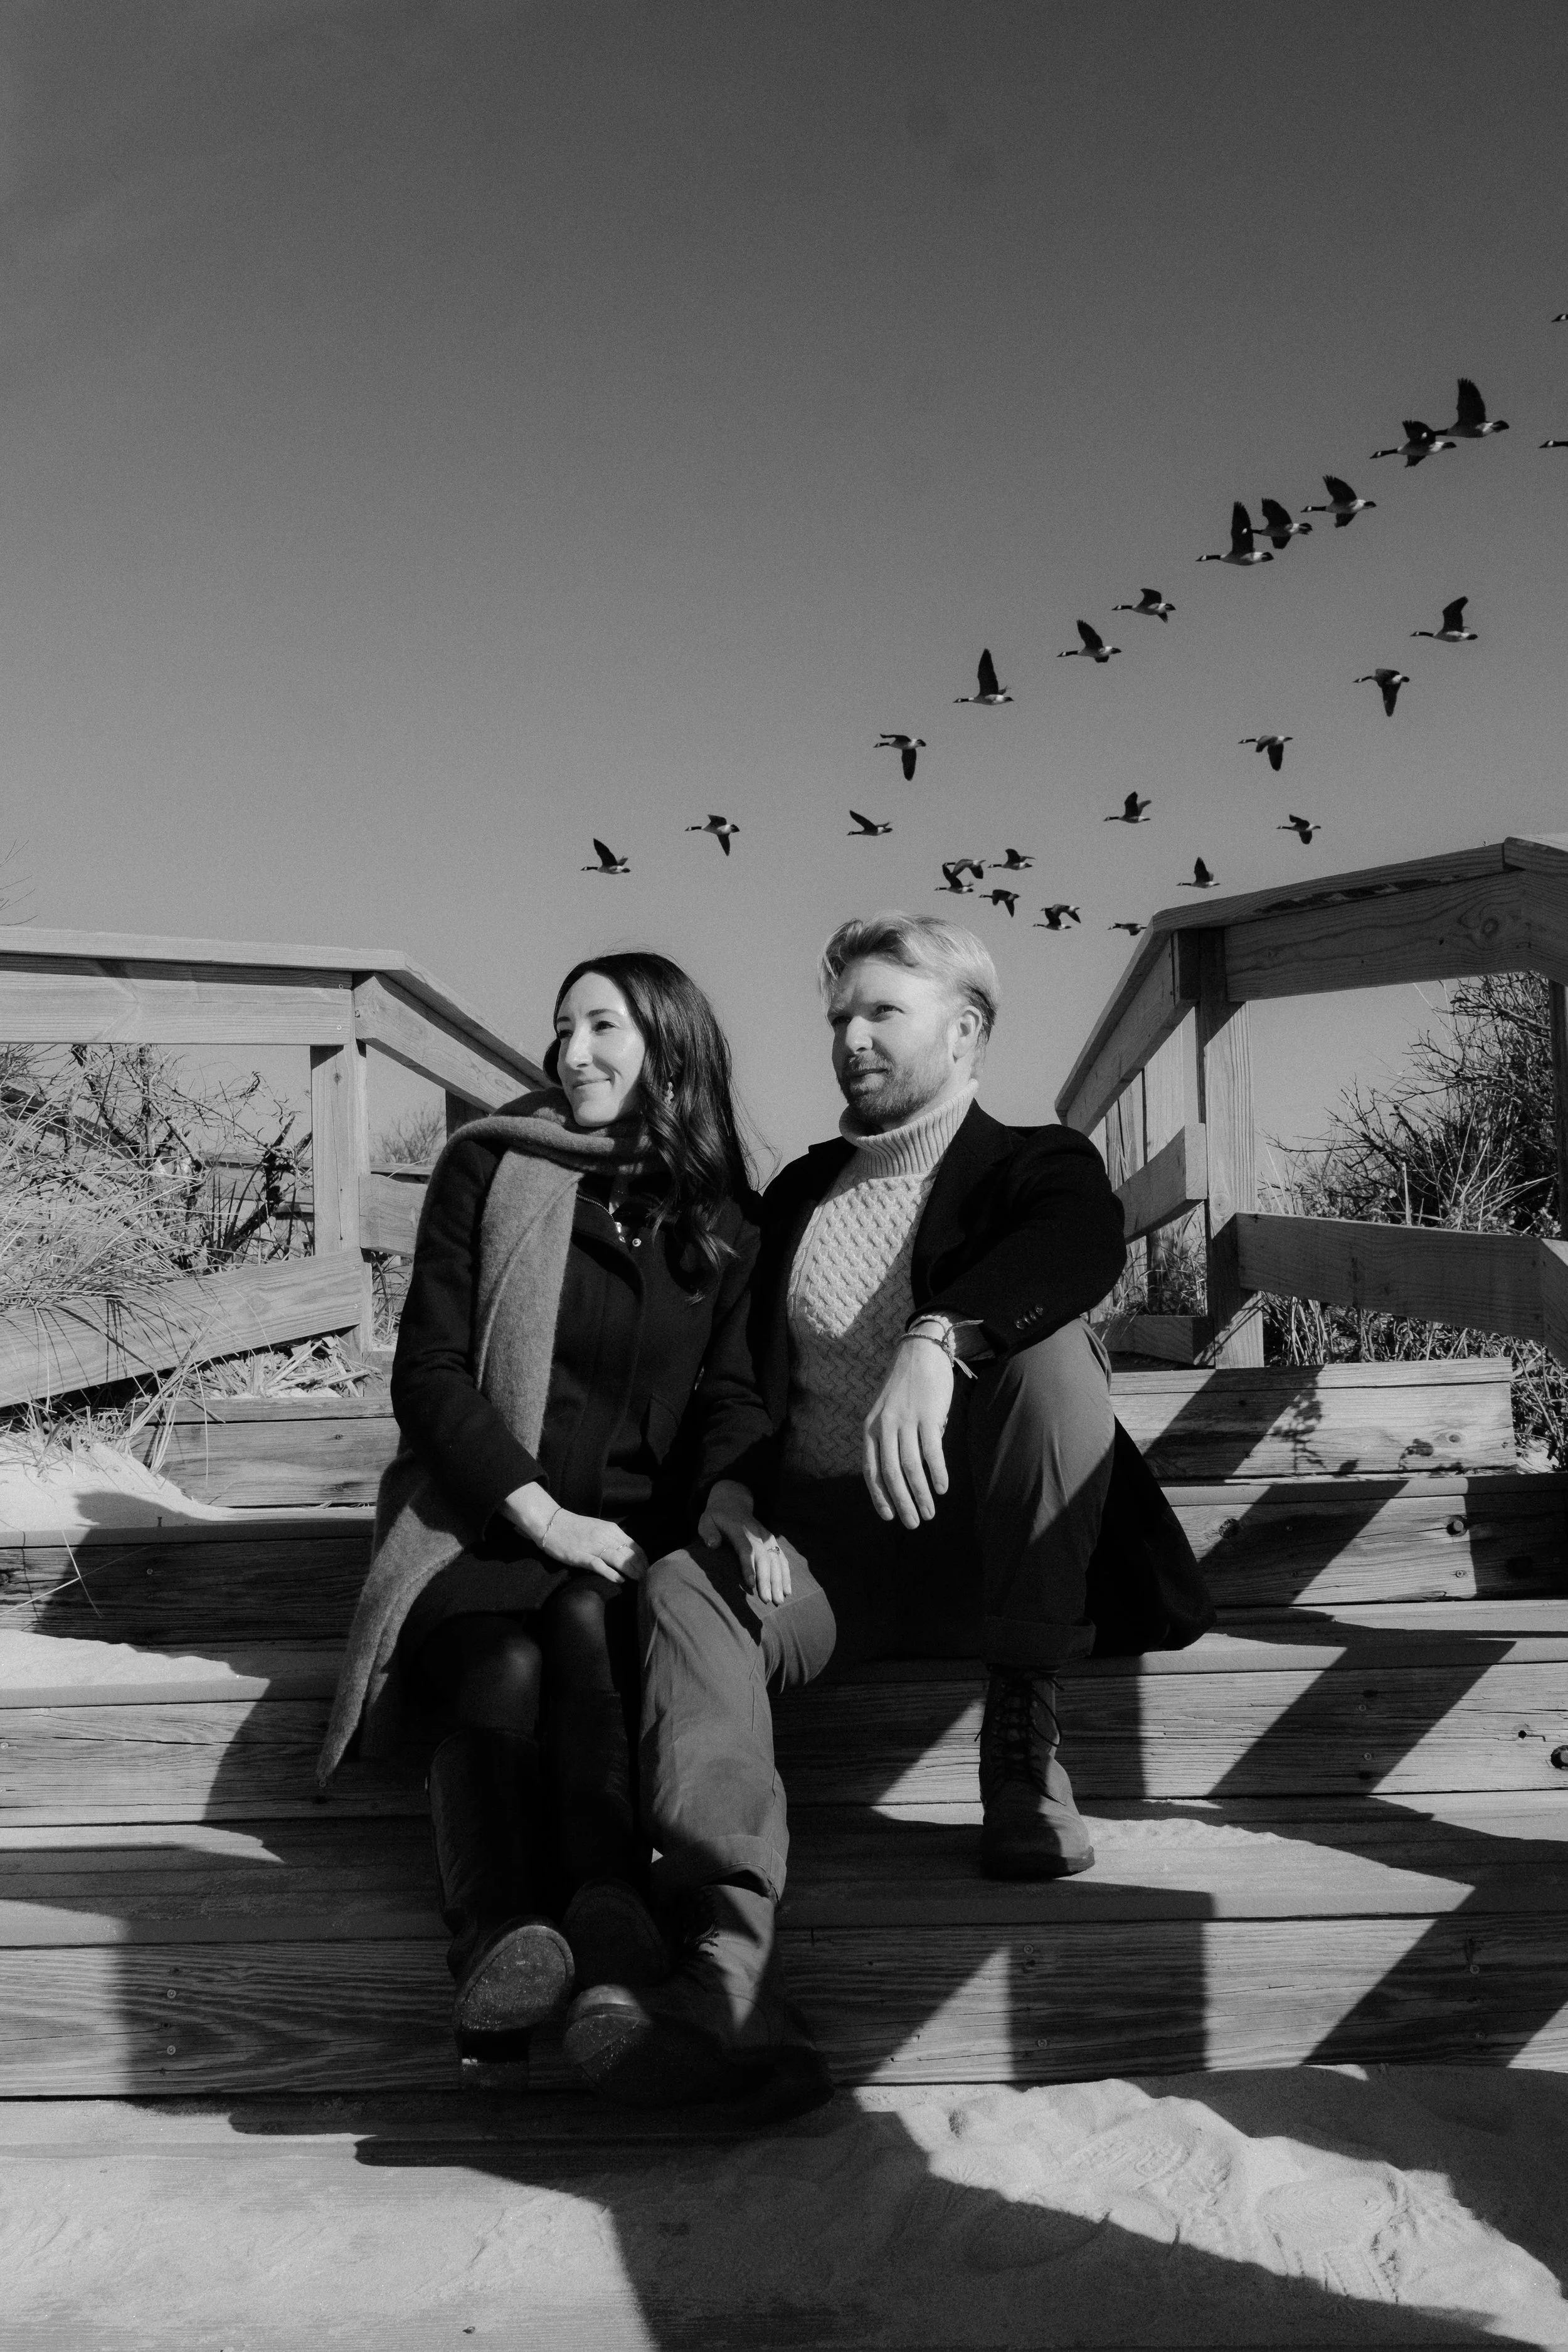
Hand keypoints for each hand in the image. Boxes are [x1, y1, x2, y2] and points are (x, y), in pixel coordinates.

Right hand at [500, 1482, 646, 1585]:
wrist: (552, 1522)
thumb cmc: (575, 1527)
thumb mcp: (599, 1528)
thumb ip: (613, 1538)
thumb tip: (627, 1552)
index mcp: (612, 1530)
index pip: (634, 1546)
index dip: (643, 1559)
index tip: (649, 1569)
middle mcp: (605, 1537)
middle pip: (628, 1554)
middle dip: (640, 1568)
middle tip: (648, 1579)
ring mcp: (593, 1547)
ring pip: (618, 1559)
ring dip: (631, 1571)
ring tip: (639, 1581)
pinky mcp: (581, 1556)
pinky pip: (600, 1566)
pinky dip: (611, 1573)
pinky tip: (620, 1581)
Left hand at [698, 1477, 791, 1606]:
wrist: (733, 1501)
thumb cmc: (716, 1517)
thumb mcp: (706, 1520)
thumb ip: (708, 1532)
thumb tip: (712, 1545)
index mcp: (739, 1529)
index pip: (746, 1549)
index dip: (749, 1567)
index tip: (751, 1584)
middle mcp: (756, 1533)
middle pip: (764, 1557)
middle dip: (767, 1580)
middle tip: (768, 1600)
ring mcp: (766, 1536)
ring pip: (776, 1559)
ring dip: (779, 1580)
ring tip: (780, 1600)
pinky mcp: (772, 1540)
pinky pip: (782, 1558)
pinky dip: (786, 1574)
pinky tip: (788, 1590)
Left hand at [862, 1333, 953, 1528]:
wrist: (920, 1351)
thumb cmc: (906, 1386)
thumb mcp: (888, 1413)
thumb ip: (893, 1441)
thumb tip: (910, 1473)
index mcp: (871, 1428)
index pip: (870, 1469)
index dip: (879, 1495)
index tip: (889, 1517)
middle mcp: (884, 1426)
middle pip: (891, 1473)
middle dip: (902, 1502)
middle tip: (913, 1524)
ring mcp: (906, 1420)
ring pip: (911, 1467)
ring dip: (920, 1494)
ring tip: (930, 1513)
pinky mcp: (928, 1416)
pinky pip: (932, 1452)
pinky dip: (937, 1473)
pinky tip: (942, 1488)